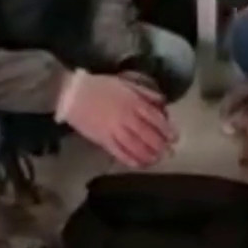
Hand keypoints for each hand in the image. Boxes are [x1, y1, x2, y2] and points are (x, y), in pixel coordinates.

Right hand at [56, 69, 176, 168]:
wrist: (72, 94)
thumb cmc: (100, 86)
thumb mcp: (126, 83)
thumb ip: (145, 93)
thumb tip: (162, 102)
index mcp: (133, 102)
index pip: (155, 119)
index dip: (167, 130)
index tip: (175, 137)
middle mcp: (127, 118)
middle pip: (148, 135)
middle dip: (161, 146)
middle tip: (169, 153)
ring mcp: (114, 130)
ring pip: (136, 146)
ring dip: (148, 155)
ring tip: (156, 160)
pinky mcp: (103, 140)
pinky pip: (119, 153)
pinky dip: (131, 160)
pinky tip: (139, 164)